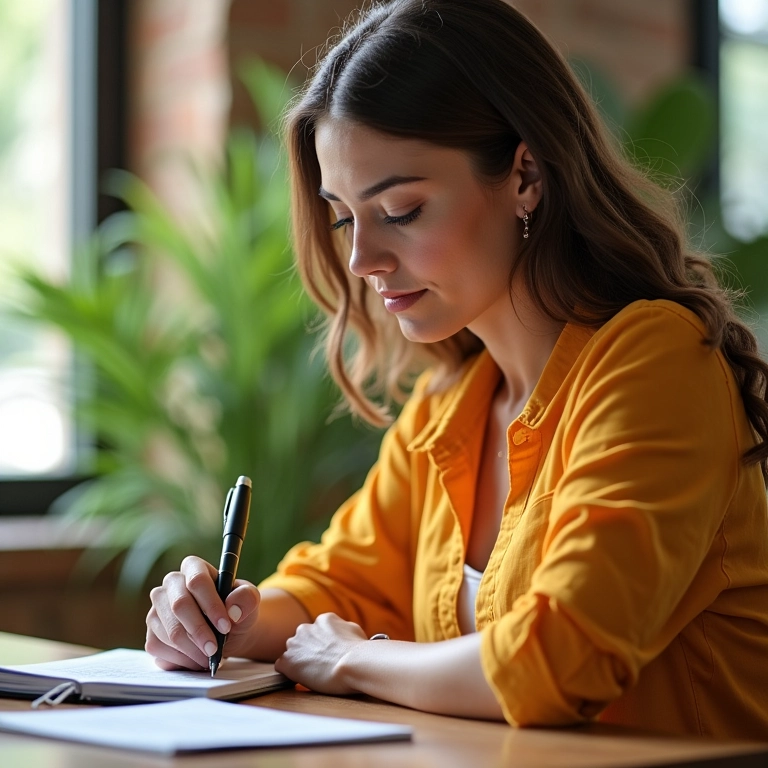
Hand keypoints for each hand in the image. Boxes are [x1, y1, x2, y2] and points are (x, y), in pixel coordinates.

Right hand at [145, 555, 259, 670]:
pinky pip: (161, 648)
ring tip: (211, 656)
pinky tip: (198, 660)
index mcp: (194, 567)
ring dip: (193, 649)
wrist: (227, 632)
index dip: (211, 604)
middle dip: (200, 631)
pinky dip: (183, 659)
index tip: (226, 626)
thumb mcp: (249, 601)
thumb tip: (232, 609)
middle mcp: (171, 584)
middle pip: (179, 605)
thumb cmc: (236, 610)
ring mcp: (157, 608)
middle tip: (215, 649)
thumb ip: (247, 598)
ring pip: (171, 631)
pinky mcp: (151, 632)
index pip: (197, 580)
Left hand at [275, 613, 367, 694]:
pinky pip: (282, 666)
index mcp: (323, 620)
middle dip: (309, 651)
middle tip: (321, 664)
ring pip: (292, 653)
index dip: (323, 645)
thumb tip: (343, 635)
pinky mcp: (287, 661)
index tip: (328, 654)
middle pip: (302, 640)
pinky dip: (290, 673)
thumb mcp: (355, 630)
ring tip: (313, 673)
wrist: (352, 662)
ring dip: (299, 661)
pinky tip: (302, 679)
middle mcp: (306, 628)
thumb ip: (343, 629)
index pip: (317, 632)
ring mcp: (294, 644)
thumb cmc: (358, 650)